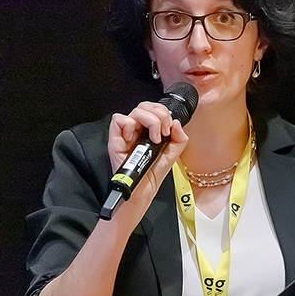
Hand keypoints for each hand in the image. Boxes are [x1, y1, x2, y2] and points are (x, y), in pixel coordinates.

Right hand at [106, 101, 188, 218]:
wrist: (144, 190)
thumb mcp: (173, 154)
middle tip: (163, 132)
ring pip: (135, 110)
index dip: (164, 113)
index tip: (169, 129)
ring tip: (154, 138)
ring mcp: (126, 133)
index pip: (153, 108)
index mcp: (148, 130)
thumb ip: (179, 138)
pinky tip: (135, 138)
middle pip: (145, 105)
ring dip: (150, 120)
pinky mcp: (115, 140)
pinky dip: (129, 124)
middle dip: (160, 115)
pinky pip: (118, 119)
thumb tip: (176, 122)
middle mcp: (137, 129)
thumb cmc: (153, 173)